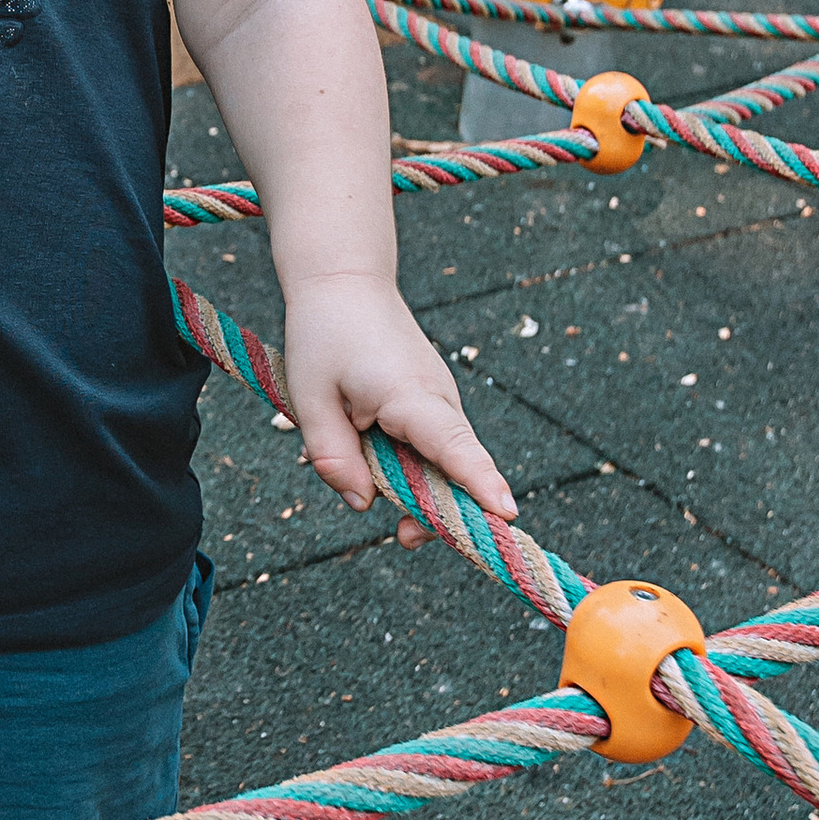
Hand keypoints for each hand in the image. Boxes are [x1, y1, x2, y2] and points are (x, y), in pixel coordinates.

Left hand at [275, 270, 515, 542]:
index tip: (507, 513)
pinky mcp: (431, 403)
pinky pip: (426, 446)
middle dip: (433, 510)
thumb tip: (363, 505)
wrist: (344, 282)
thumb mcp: (311, 398)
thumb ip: (333, 456)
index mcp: (411, 396)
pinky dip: (402, 459)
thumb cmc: (324, 333)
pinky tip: (361, 435)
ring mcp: (440, 401)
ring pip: (438, 462)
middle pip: (453, 471)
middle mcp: (439, 400)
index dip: (480, 484)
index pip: (454, 448)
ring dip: (407, 481)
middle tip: (401, 537)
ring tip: (355, 453)